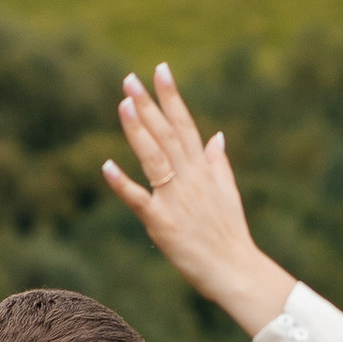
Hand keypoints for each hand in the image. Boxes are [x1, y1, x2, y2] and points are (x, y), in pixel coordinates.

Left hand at [102, 66, 296, 336]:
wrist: (236, 271)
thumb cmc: (230, 235)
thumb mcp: (229, 193)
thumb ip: (219, 163)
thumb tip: (216, 135)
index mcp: (203, 170)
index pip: (185, 125)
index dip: (172, 97)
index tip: (161, 70)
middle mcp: (189, 179)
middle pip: (166, 135)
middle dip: (148, 105)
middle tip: (130, 79)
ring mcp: (175, 199)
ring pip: (153, 158)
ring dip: (138, 131)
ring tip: (123, 104)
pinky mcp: (162, 223)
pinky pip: (139, 200)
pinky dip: (123, 184)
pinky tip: (106, 166)